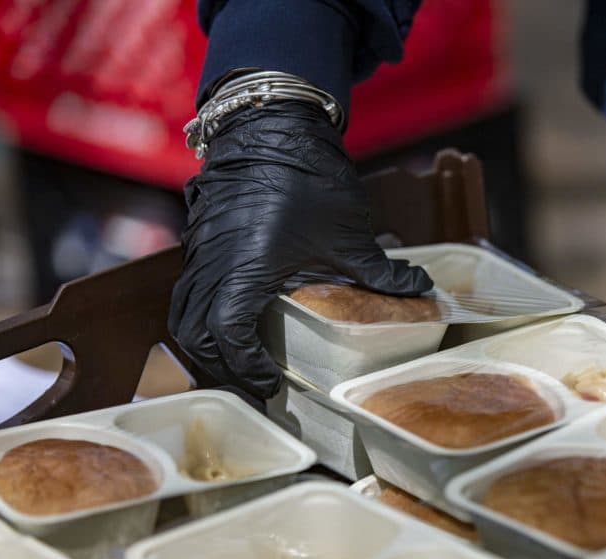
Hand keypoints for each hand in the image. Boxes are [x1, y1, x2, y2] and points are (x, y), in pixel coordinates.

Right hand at [169, 100, 432, 397]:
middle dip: (223, 368)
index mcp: (244, 269)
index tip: (271, 383)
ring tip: (239, 364)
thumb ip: (381, 271)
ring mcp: (200, 254)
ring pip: (183, 317)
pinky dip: (199, 321)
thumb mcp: (348, 234)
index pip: (228, 335)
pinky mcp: (198, 244)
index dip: (246, 367)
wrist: (270, 127)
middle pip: (196, 336)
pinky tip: (227, 327)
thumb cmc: (307, 180)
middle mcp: (212, 265)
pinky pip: (185, 295)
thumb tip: (422, 290)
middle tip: (258, 384)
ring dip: (206, 347)